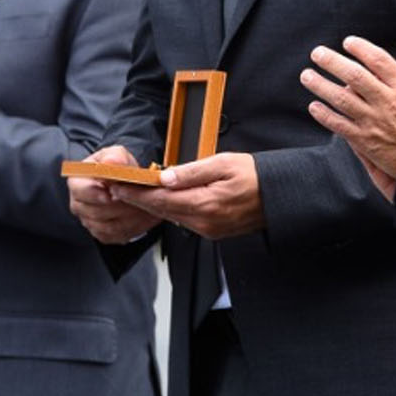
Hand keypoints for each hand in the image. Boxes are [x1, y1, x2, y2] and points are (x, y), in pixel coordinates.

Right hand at [67, 145, 162, 244]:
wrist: (127, 183)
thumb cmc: (117, 167)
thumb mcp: (117, 155)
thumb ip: (114, 157)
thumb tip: (111, 163)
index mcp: (77, 182)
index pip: (81, 190)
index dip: (96, 193)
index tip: (111, 193)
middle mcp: (79, 204)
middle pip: (97, 211)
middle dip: (121, 206)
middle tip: (139, 200)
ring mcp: (89, 221)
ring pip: (109, 226)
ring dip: (130, 218)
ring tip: (147, 207)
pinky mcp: (102, 234)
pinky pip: (117, 235)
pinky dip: (134, 227)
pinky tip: (145, 217)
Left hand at [111, 153, 262, 239]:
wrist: (279, 196)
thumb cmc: (255, 175)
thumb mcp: (223, 163)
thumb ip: (192, 172)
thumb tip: (164, 176)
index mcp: (205, 204)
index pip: (160, 199)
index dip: (136, 192)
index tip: (118, 184)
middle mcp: (204, 222)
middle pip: (162, 211)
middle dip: (138, 200)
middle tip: (116, 188)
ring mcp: (208, 230)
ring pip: (171, 217)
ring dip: (152, 205)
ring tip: (132, 192)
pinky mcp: (213, 232)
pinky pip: (184, 221)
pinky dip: (169, 210)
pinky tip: (161, 200)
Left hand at [303, 37, 395, 190]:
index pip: (378, 59)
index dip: (360, 48)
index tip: (347, 42)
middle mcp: (387, 101)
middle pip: (354, 75)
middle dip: (332, 61)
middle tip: (317, 53)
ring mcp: (374, 121)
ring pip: (341, 98)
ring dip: (321, 85)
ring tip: (307, 76)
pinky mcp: (366, 141)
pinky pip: (340, 125)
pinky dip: (325, 115)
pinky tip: (313, 107)